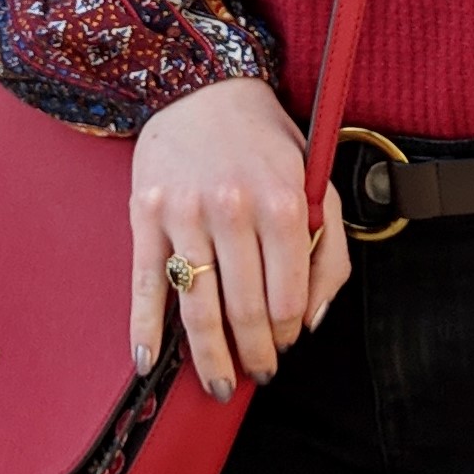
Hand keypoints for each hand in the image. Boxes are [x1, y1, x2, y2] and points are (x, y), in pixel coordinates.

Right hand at [129, 77, 351, 404]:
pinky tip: (150, 361)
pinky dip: (145, 329)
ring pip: (196, 307)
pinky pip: (145, 284)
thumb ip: (328, 251)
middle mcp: (233, 209)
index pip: (288, 297)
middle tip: (256, 374)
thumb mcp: (315, 183)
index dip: (287, 333)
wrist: (204, 89)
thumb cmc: (265, 142)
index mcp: (281, 203)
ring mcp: (184, 213)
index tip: (284, 344)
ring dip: (208, 358)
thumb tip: (313, 320)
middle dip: (253, 355)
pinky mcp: (145, 214)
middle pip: (243, 310)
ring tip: (218, 384)